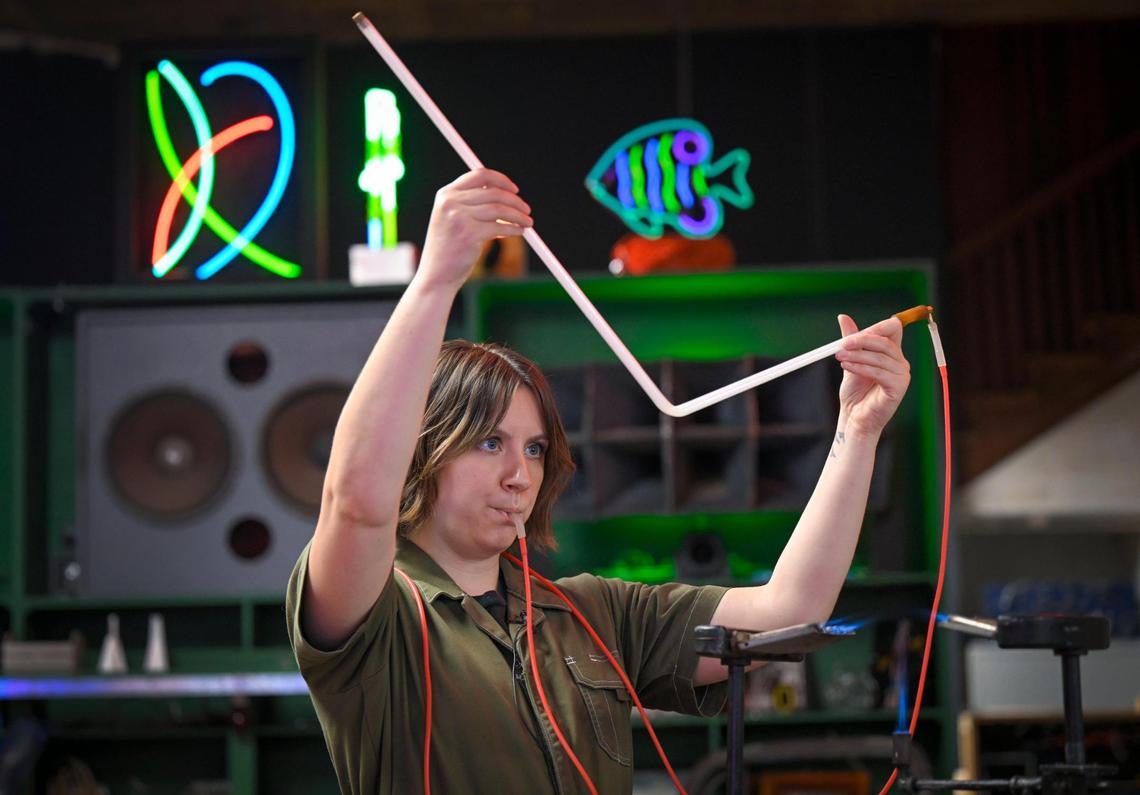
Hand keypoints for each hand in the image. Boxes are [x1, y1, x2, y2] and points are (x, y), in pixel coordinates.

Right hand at [417, 169, 532, 289]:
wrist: (436, 275)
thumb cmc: (448, 250)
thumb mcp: (453, 219)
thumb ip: (472, 204)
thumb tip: (505, 196)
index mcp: (445, 194)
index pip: (479, 175)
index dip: (501, 180)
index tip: (514, 190)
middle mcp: (450, 202)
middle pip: (493, 191)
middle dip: (515, 201)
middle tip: (527, 210)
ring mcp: (458, 217)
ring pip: (499, 208)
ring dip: (518, 215)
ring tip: (527, 222)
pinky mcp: (469, 233)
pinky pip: (500, 227)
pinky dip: (514, 229)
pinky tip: (519, 232)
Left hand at [833, 314, 910, 437]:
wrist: (854, 417)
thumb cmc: (855, 392)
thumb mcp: (850, 360)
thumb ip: (851, 340)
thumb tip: (843, 317)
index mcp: (891, 353)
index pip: (892, 329)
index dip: (874, 328)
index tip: (850, 335)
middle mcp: (900, 362)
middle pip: (886, 341)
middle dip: (862, 340)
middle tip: (841, 345)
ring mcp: (902, 375)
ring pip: (880, 357)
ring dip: (857, 355)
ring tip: (840, 358)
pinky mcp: (899, 387)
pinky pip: (880, 372)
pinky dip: (861, 368)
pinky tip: (847, 367)